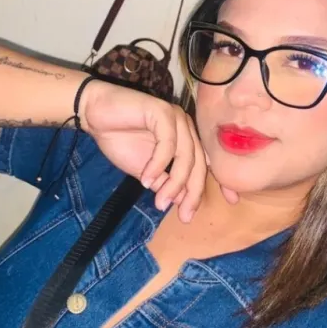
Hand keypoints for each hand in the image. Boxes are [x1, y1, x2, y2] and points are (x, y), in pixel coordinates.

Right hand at [80, 80, 237, 221]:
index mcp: (186, 139)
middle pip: (198, 163)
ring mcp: (176, 118)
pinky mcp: (162, 112)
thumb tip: (179, 202)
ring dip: (174, 182)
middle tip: (184, 216)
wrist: (94, 113)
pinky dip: (158, 164)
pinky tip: (146, 180)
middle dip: (192, 192)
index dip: (223, 181)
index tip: (232, 202)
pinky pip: (167, 144)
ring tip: (160, 202)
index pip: (207, 163)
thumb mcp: (145, 170)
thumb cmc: (119, 138)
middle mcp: (186, 127)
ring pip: (185, 155)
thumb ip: (163, 182)